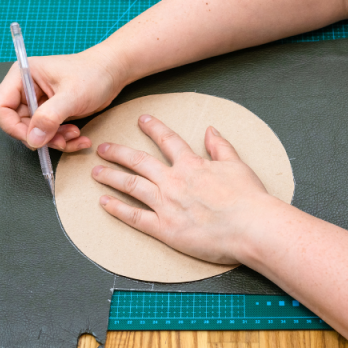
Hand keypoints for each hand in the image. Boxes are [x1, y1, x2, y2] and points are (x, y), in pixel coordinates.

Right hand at [0, 47, 127, 150]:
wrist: (112, 74)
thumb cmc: (93, 75)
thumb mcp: (72, 96)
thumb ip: (50, 117)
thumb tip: (33, 139)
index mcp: (22, 76)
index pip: (0, 107)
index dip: (13, 127)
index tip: (35, 138)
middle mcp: (26, 90)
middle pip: (17, 124)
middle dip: (40, 137)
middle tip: (62, 140)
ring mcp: (39, 103)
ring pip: (35, 133)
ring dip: (55, 140)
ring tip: (75, 135)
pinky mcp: (52, 114)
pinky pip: (50, 134)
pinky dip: (63, 140)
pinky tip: (80, 138)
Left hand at [91, 114, 272, 263]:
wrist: (251, 226)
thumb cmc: (247, 198)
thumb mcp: (236, 165)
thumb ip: (220, 147)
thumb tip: (211, 130)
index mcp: (191, 165)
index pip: (168, 141)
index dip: (154, 128)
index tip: (142, 119)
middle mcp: (174, 181)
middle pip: (139, 162)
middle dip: (119, 152)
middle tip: (103, 147)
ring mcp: (166, 204)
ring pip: (131, 185)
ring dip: (111, 176)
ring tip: (96, 171)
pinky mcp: (165, 228)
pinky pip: (135, 217)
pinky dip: (117, 209)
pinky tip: (104, 202)